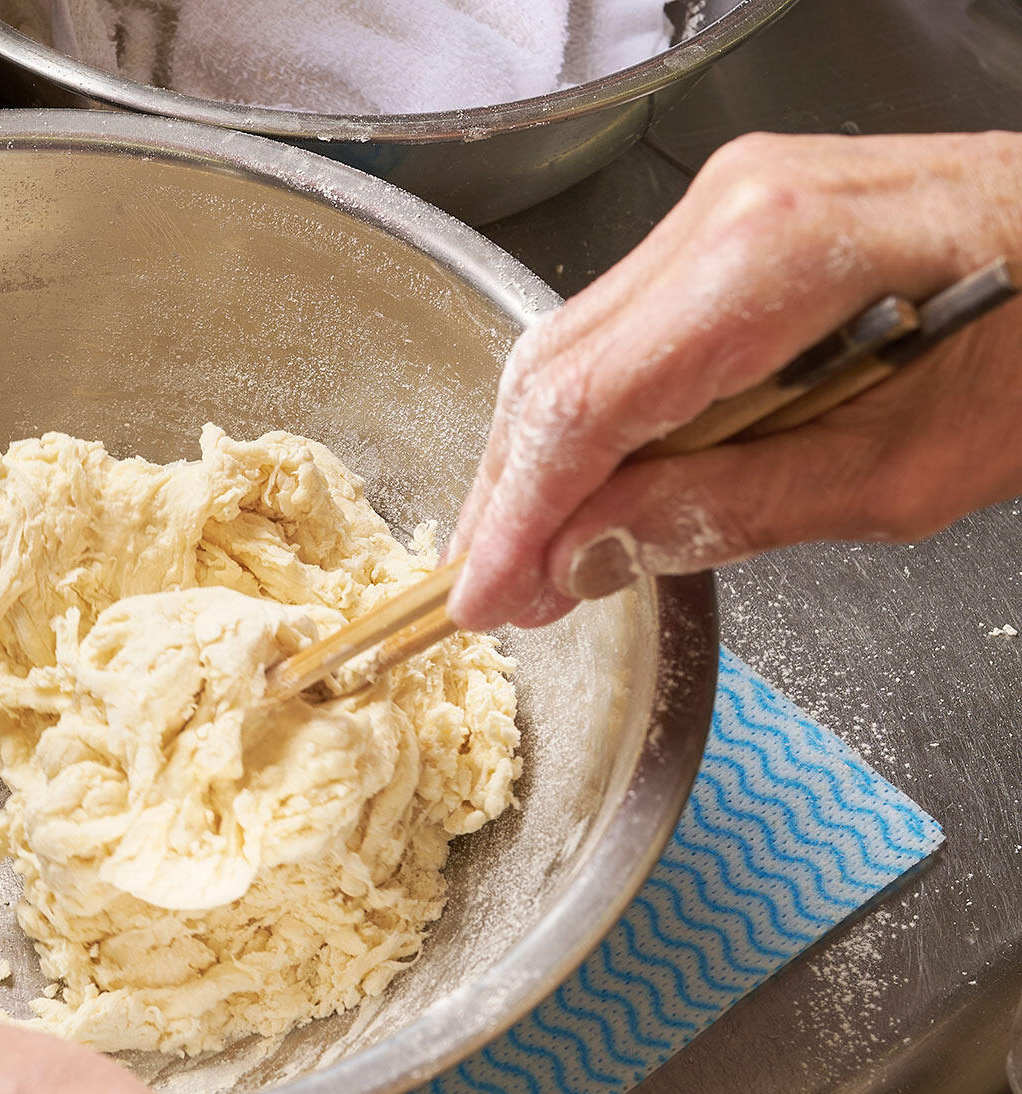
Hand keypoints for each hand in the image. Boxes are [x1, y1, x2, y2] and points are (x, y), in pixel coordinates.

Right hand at [447, 130, 1021, 631]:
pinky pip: (624, 321)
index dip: (519, 513)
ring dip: (548, 455)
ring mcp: (725, 202)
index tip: (484, 594)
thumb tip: (591, 551)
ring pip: (576, 341)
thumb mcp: (904, 472)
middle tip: (505, 590)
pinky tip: (600, 476)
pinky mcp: (735, 216)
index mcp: (770, 264)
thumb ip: (731, 508)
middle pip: (557, 367)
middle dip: (514, 490)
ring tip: (545, 552)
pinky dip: (600, 409)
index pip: (586, 406)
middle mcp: (726, 211)